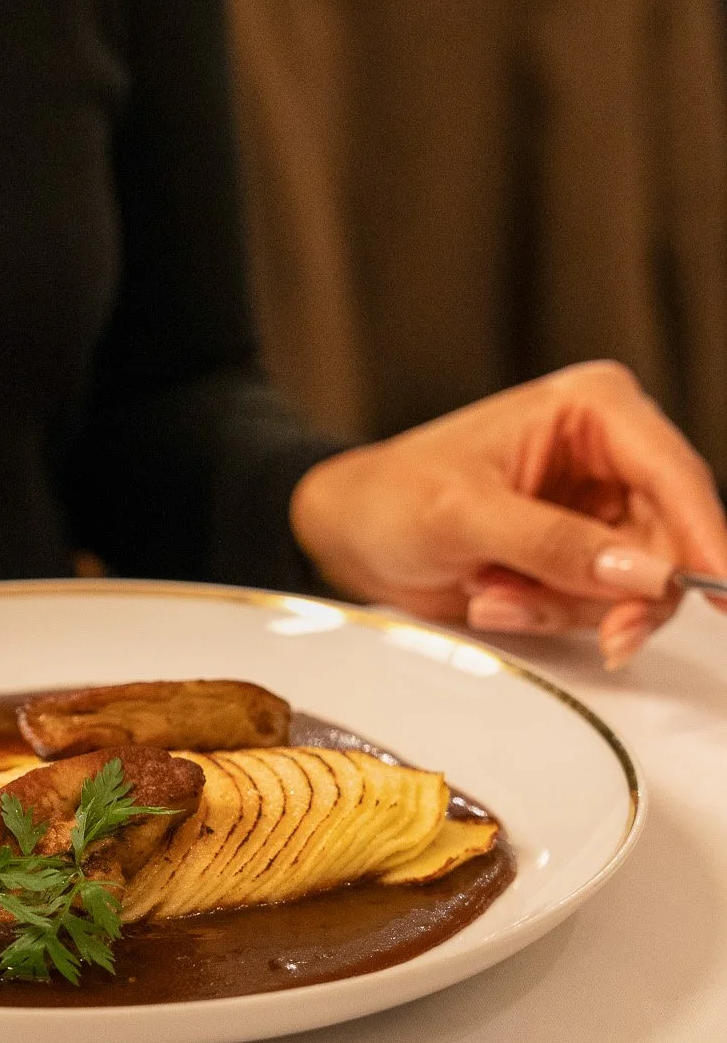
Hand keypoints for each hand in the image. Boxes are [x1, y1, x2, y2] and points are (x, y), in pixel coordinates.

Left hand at [289, 362, 726, 668]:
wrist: (352, 531)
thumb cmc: (394, 496)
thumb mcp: (465, 516)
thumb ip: (555, 544)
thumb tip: (642, 574)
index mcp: (592, 410)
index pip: (675, 474)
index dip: (707, 536)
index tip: (721, 589)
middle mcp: (610, 455)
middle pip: (673, 541)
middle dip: (616, 594)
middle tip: (598, 633)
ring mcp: (600, 510)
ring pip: (639, 584)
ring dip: (564, 606)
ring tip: (495, 594)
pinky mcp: (583, 557)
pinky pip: (601, 606)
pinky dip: (548, 615)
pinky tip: (495, 596)